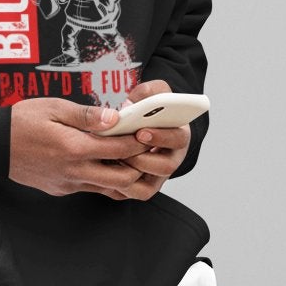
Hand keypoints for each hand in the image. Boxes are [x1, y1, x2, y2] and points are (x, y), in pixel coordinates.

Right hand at [8, 97, 153, 199]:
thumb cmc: (22, 121)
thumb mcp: (53, 107)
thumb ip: (86, 115)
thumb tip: (115, 117)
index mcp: (74, 148)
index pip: (120, 149)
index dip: (140, 141)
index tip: (148, 132)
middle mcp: (74, 171)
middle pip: (124, 179)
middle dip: (139, 165)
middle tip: (143, 148)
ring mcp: (68, 184)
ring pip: (110, 189)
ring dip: (124, 175)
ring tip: (128, 156)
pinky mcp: (62, 189)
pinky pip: (92, 188)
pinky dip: (105, 178)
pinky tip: (103, 161)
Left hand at [115, 79, 192, 198]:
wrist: (139, 126)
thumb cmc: (149, 108)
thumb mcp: (153, 93)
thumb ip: (147, 91)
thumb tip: (131, 103)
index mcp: (178, 135)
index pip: (179, 139)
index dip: (161, 137)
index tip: (141, 132)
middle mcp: (172, 158)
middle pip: (166, 167)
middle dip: (143, 158)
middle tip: (121, 150)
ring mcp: (158, 176)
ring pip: (148, 186)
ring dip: (129, 173)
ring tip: (112, 159)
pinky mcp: (144, 188)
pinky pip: (133, 193)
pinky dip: (119, 186)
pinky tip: (106, 170)